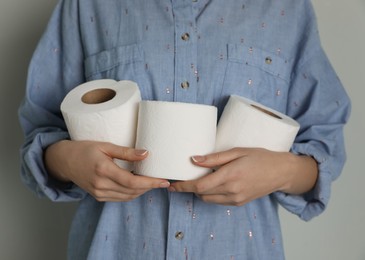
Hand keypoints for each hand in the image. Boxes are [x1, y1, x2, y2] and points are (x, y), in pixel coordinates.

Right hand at [45, 140, 169, 201]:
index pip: (132, 182)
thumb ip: (126, 152)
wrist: (65, 161)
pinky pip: (120, 198)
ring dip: (142, 191)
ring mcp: (99, 193)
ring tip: (152, 182)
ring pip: (128, 197)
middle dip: (150, 187)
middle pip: (132, 191)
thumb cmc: (85, 150)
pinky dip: (132, 193)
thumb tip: (146, 154)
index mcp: (103, 170)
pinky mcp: (98, 197)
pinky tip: (138, 185)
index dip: (150, 183)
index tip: (164, 181)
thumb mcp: (105, 146)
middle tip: (162, 181)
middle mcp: (101, 185)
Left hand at [169, 148, 317, 205]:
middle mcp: (232, 190)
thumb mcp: (237, 152)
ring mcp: (236, 199)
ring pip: (208, 199)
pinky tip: (213, 183)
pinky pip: (218, 201)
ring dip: (199, 191)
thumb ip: (214, 158)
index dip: (183, 186)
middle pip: (201, 193)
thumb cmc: (260, 157)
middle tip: (182, 178)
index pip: (199, 185)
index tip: (172, 185)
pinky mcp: (239, 203)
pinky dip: (211, 194)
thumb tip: (194, 159)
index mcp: (230, 175)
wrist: (281, 172)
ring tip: (199, 178)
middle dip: (189, 187)